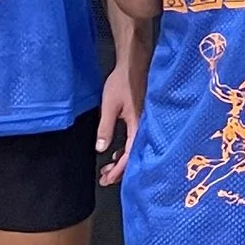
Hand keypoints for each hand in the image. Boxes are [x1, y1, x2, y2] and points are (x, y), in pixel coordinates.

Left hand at [95, 64, 137, 184]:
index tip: (107, 179)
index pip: (129, 156)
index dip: (118, 170)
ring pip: (133, 150)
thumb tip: (101, 149)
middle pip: (133, 157)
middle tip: (105, 179)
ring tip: (107, 169)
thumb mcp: (110, 106)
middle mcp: (144, 128)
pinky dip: (124, 151)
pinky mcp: (140, 120)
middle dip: (119, 171)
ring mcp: (143, 124)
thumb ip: (105, 128)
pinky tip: (115, 153)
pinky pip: (134, 141)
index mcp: (138, 126)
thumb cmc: (123, 82)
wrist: (134, 64)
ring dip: (120, 161)